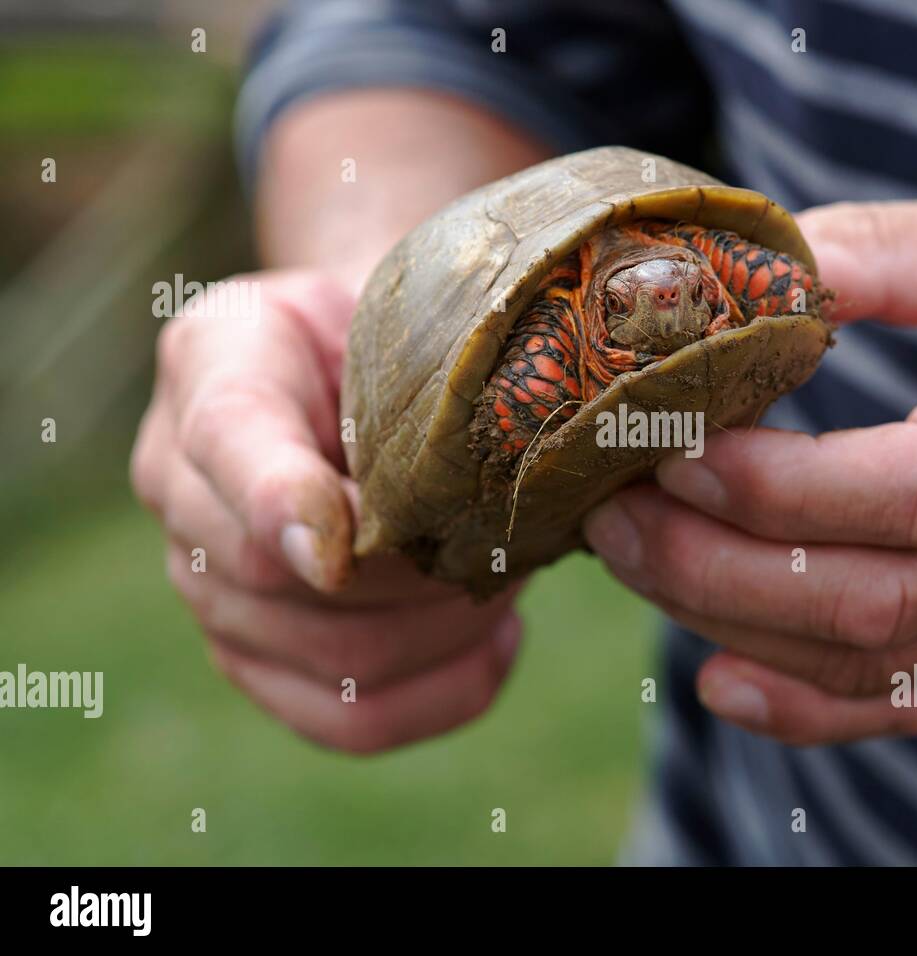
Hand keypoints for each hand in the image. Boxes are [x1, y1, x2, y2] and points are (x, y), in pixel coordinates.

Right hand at [131, 270, 520, 752]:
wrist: (384, 369)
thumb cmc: (411, 332)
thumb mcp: (415, 311)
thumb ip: (414, 371)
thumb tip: (418, 510)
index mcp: (218, 358)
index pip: (229, 438)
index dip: (285, 502)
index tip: (349, 546)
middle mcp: (183, 477)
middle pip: (282, 579)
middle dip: (418, 573)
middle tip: (502, 543)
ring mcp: (206, 579)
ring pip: (338, 658)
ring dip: (448, 630)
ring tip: (505, 580)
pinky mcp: (255, 654)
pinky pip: (349, 719)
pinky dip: (444, 694)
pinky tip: (497, 642)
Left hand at [584, 187, 916, 744]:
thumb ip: (880, 254)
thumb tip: (742, 273)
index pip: (916, 491)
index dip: (780, 485)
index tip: (675, 442)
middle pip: (871, 599)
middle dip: (714, 565)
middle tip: (610, 507)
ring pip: (871, 660)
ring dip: (732, 622)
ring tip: (632, 558)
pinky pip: (910, 703)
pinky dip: (809, 711)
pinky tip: (720, 683)